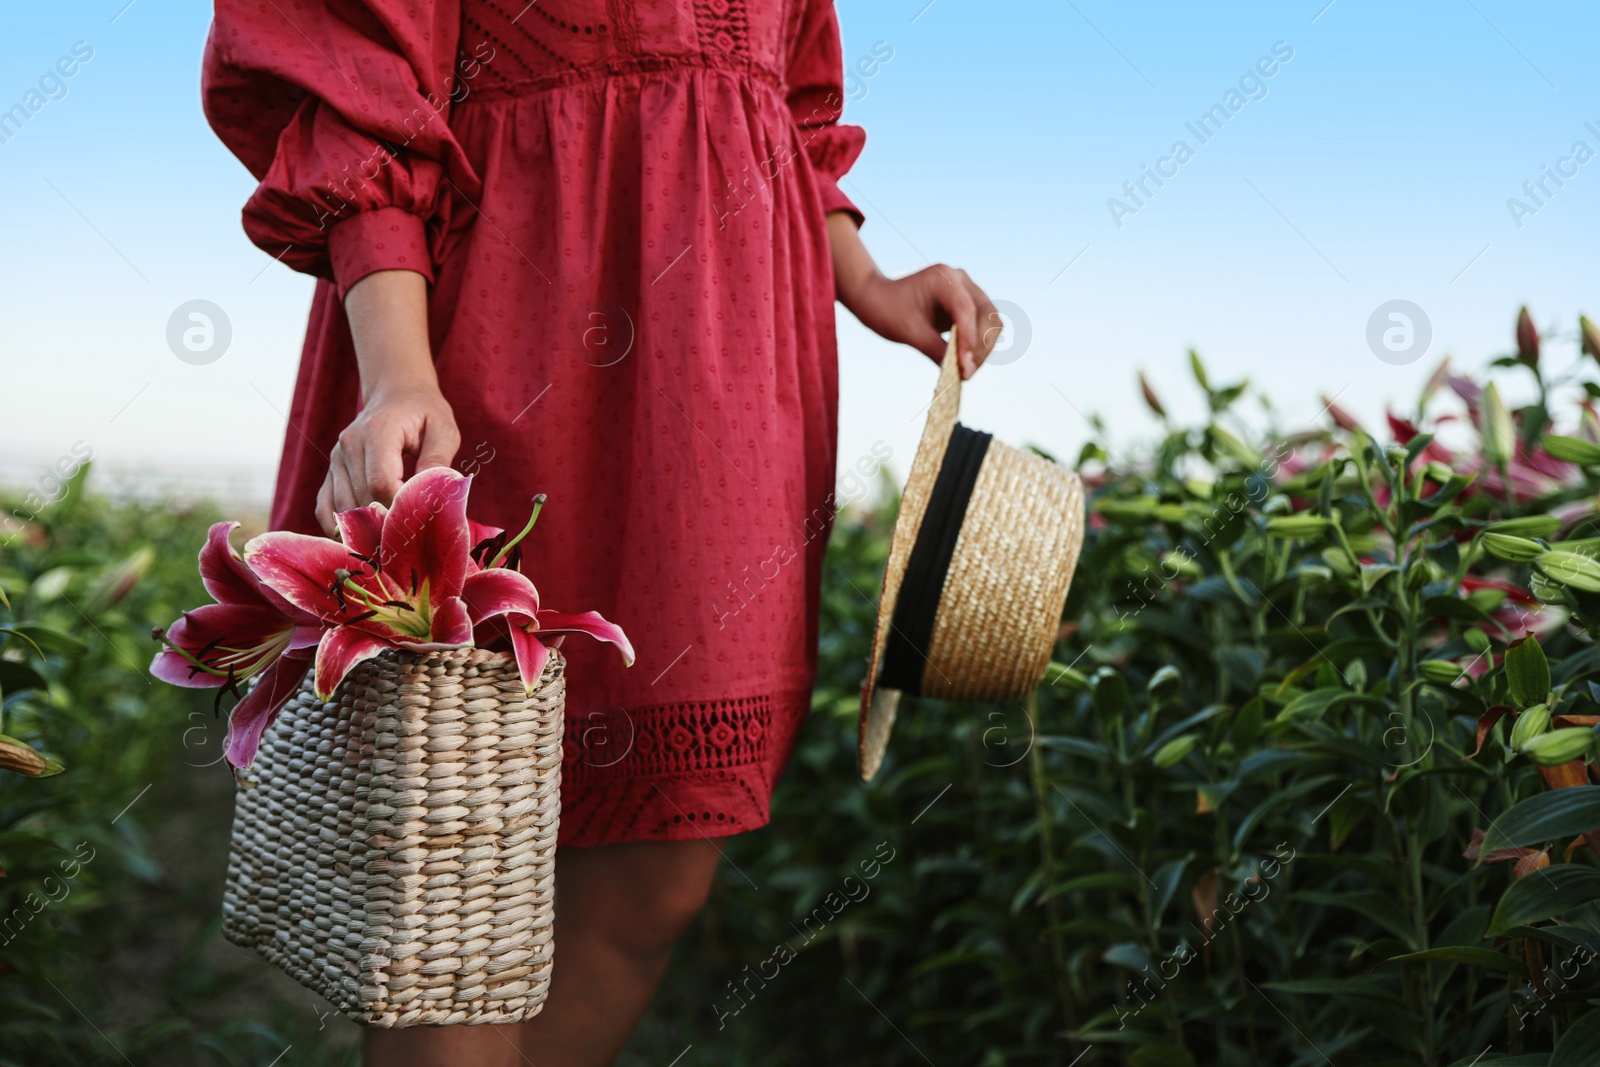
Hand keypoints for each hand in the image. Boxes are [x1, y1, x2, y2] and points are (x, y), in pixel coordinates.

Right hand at [315, 385, 459, 535]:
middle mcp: (349, 446)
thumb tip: (434, 496)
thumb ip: (438, 461)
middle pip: (362, 499)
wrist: (396, 394)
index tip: (420, 523)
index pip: (381, 483)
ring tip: (389, 548)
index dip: (399, 508)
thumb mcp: (443, 430)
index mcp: (377, 432)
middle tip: (409, 544)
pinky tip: (358, 541)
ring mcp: (336, 459)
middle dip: (385, 524)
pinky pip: (325, 506)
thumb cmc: (424, 413)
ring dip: (365, 530)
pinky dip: (338, 527)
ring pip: (343, 508)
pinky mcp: (332, 471)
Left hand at [842, 265, 1000, 378]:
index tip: (965, 368)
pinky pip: (984, 324)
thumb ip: (936, 349)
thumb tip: (962, 372)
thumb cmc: (888, 311)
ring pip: (991, 321)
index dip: (968, 341)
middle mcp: (960, 279)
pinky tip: (966, 361)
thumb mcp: (909, 333)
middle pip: (986, 315)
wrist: (879, 299)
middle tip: (966, 374)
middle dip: (980, 347)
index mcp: (943, 278)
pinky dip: (979, 344)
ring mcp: (967, 289)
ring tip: (967, 370)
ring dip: (984, 348)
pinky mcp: (968, 302)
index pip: (966, 310)